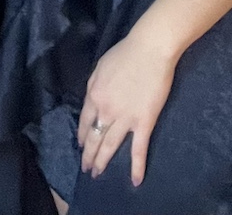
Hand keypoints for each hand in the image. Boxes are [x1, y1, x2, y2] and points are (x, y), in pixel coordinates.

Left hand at [77, 34, 177, 185]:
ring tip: (98, 174)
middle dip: (89, 155)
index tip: (82, 146)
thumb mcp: (100, 67)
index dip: (83, 136)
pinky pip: (138, 149)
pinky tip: (135, 180)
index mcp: (94, 94)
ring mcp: (124, 118)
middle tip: (87, 169)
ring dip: (103, 161)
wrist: (149, 51)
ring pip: (110, 145)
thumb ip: (94, 86)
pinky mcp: (144, 122)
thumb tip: (92, 100)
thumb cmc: (125, 54)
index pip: (85, 121)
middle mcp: (105, 109)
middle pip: (95, 137)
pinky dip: (136, 166)